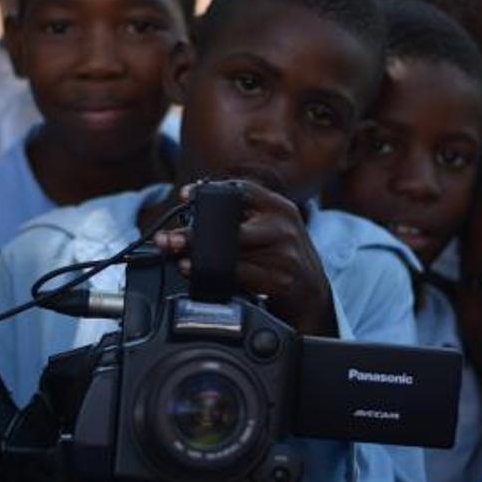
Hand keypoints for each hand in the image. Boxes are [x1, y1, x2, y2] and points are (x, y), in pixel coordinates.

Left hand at [154, 181, 336, 336]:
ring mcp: (282, 253)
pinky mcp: (278, 279)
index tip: (185, 196)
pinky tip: (194, 270)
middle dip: (195, 232)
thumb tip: (191, 206)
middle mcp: (282, 227)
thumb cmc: (281, 254)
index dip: (209, 191)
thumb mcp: (271, 226)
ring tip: (176, 254)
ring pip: (230, 251)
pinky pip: (237, 274)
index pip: (242, 190)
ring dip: (197, 254)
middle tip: (170, 238)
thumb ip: (243, 214)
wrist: (311, 291)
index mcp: (279, 207)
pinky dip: (211, 273)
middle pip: (230, 224)